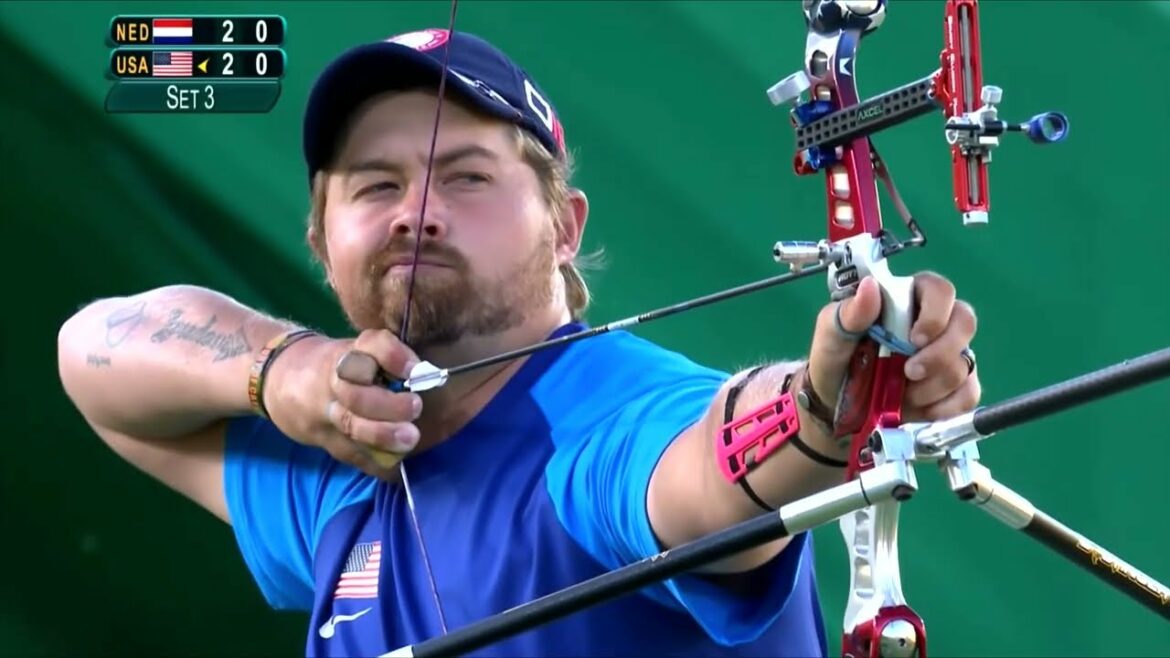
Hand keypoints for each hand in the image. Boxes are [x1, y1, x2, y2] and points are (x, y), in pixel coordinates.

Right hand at [262, 329, 423, 477]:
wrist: (278, 378)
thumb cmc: (337, 364)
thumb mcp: (357, 350)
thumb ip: (388, 361)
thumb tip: (427, 375)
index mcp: (347, 353)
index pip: (370, 346)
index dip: (393, 356)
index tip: (414, 370)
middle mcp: (334, 381)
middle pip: (357, 392)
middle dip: (388, 405)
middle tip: (415, 407)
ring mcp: (325, 411)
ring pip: (350, 424)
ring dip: (382, 434)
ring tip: (408, 438)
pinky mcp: (323, 438)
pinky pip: (349, 454)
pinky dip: (373, 463)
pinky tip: (393, 470)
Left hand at [806, 272, 980, 422]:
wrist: (834, 406)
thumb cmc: (835, 360)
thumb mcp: (832, 335)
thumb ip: (849, 313)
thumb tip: (871, 287)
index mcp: (906, 300)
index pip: (939, 290)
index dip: (936, 313)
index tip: (915, 339)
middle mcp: (935, 323)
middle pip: (964, 323)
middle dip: (940, 353)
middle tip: (909, 372)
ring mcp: (948, 355)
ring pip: (964, 364)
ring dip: (932, 386)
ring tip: (900, 394)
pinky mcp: (954, 388)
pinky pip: (967, 395)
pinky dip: (943, 407)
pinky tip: (917, 409)